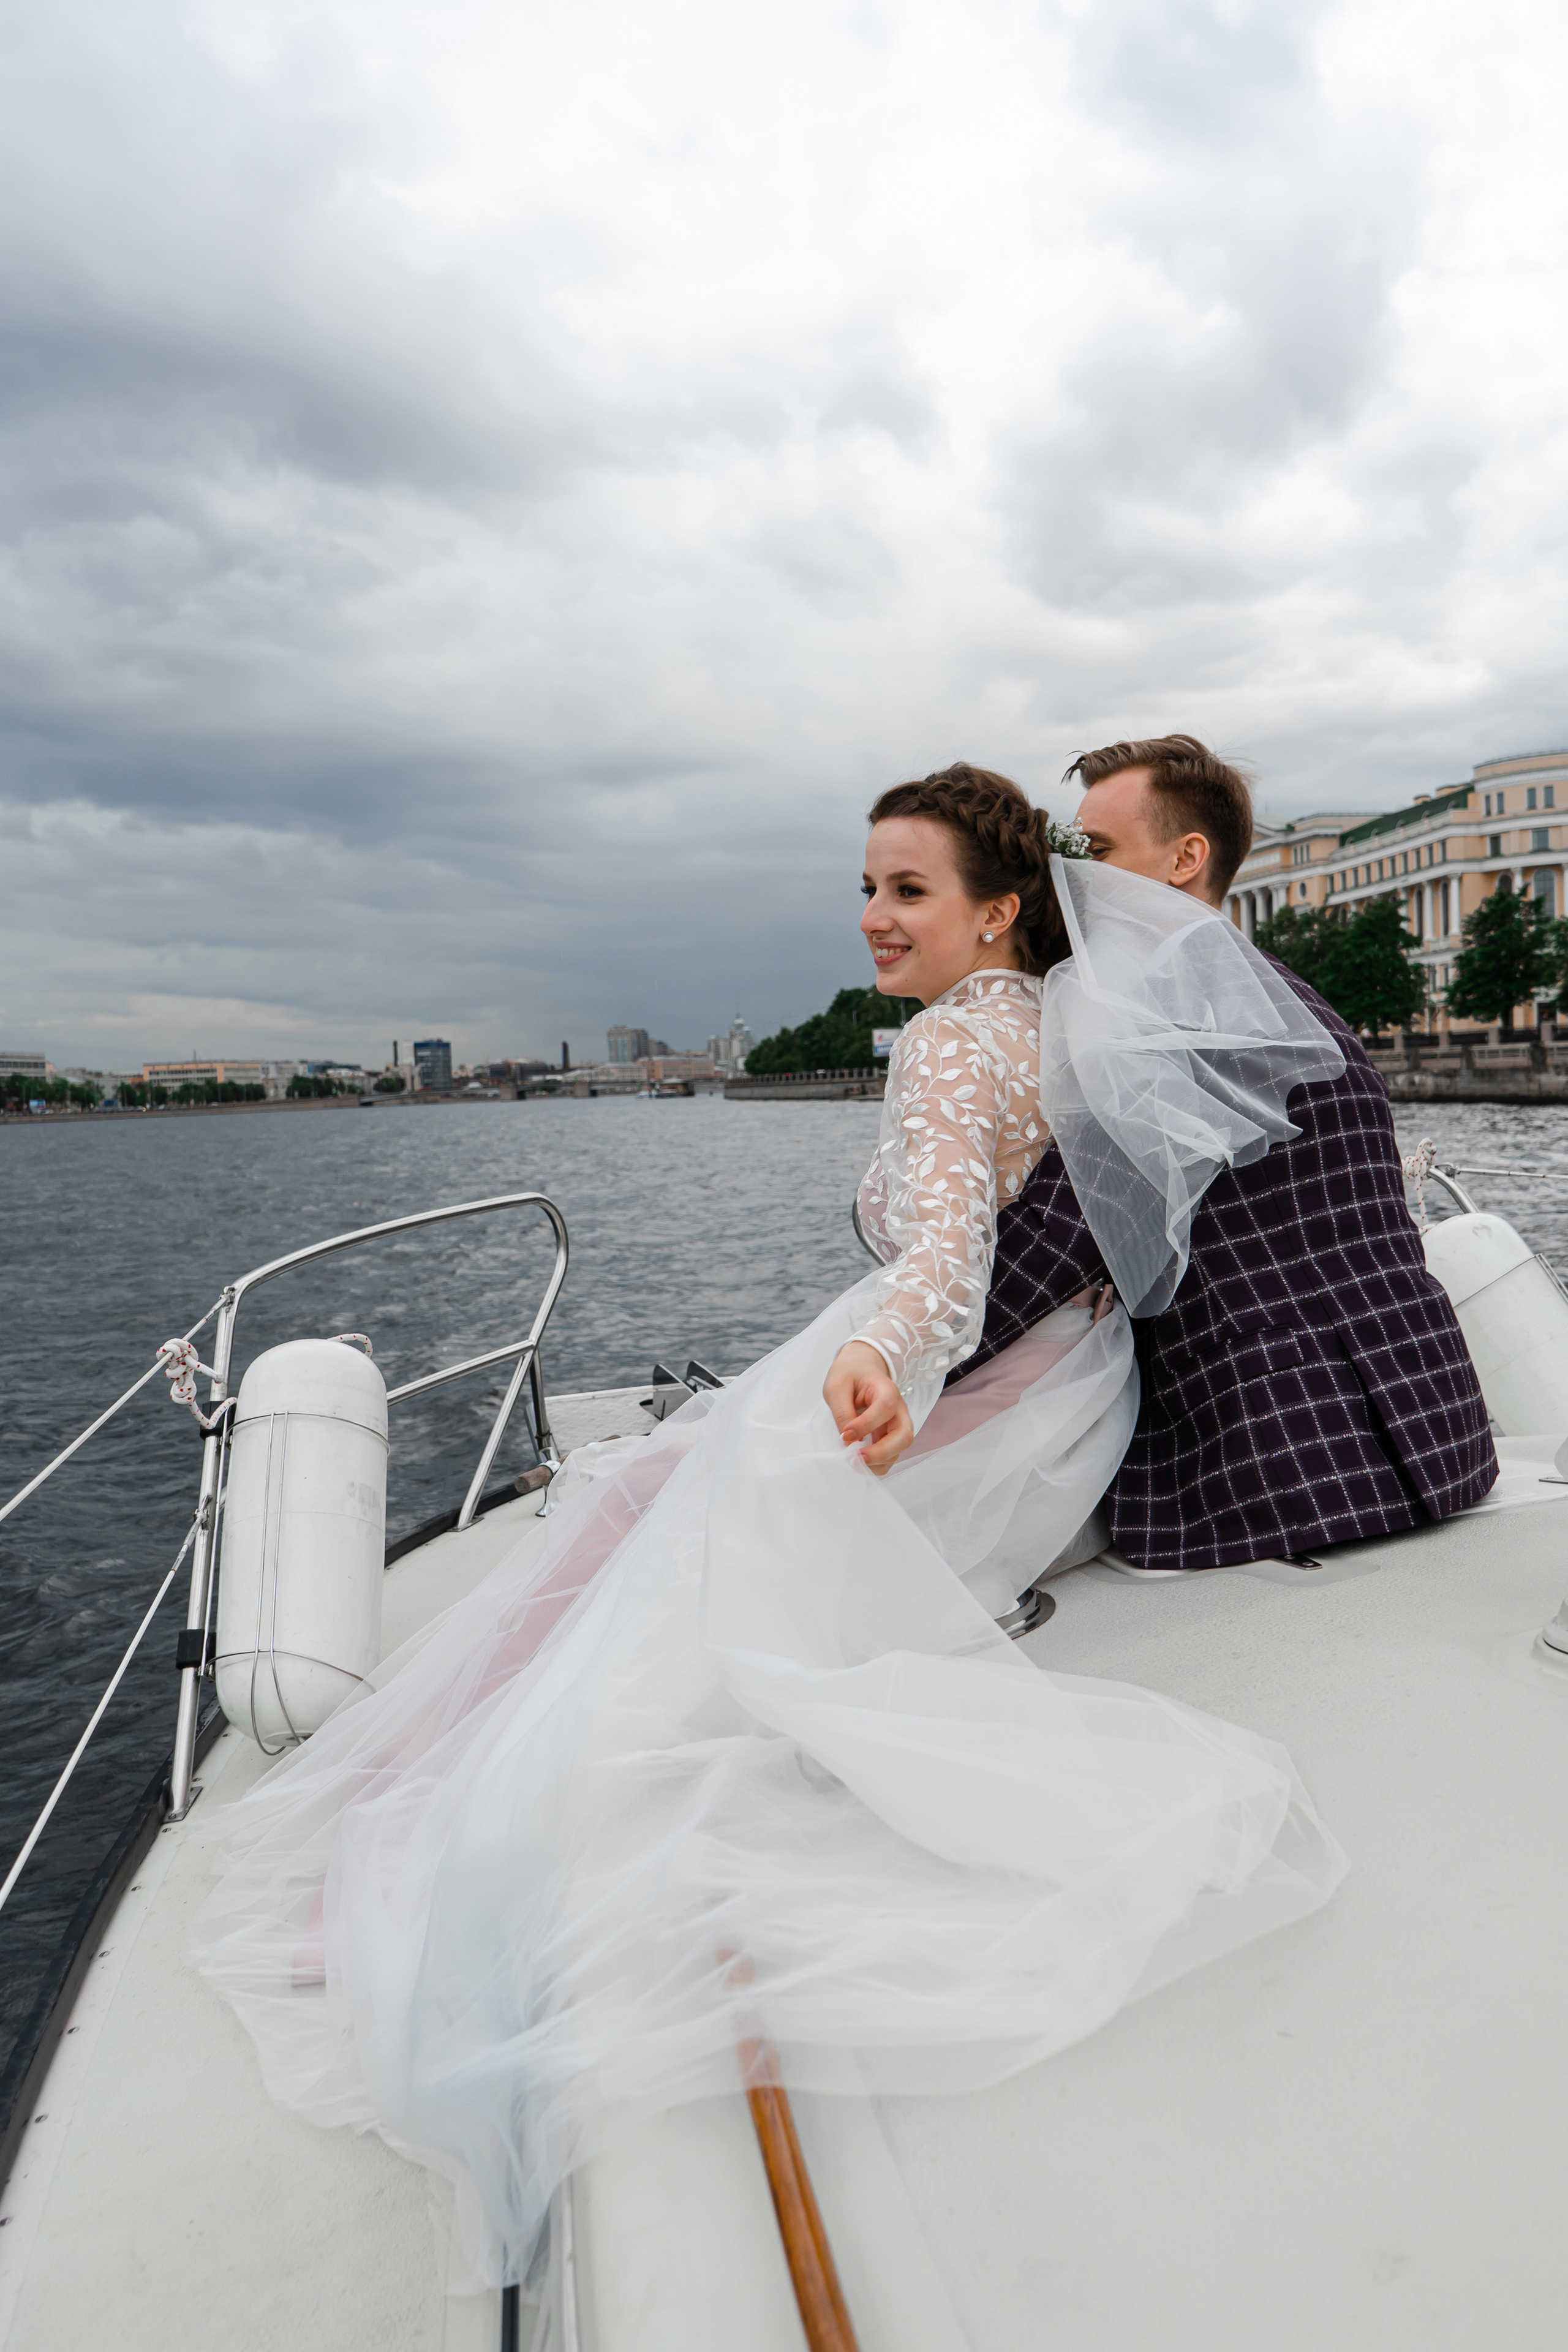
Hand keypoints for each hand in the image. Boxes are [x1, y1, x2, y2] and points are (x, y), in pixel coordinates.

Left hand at [823, 1341, 913, 1475]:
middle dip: (882, 1452)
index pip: (885, 1408)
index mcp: (887, 1390)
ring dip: (879, 1461)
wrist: (860, 1370)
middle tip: (857, 1458)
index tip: (845, 1434)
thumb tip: (848, 1440)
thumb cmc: (849, 1375)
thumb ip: (842, 1412)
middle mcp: (898, 1409)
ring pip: (900, 1449)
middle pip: (904, 1435)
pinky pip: (891, 1456)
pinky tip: (859, 1462)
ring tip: (854, 1462)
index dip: (866, 1425)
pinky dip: (877, 1464)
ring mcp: (897, 1424)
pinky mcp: (891, 1436)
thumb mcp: (837, 1386)